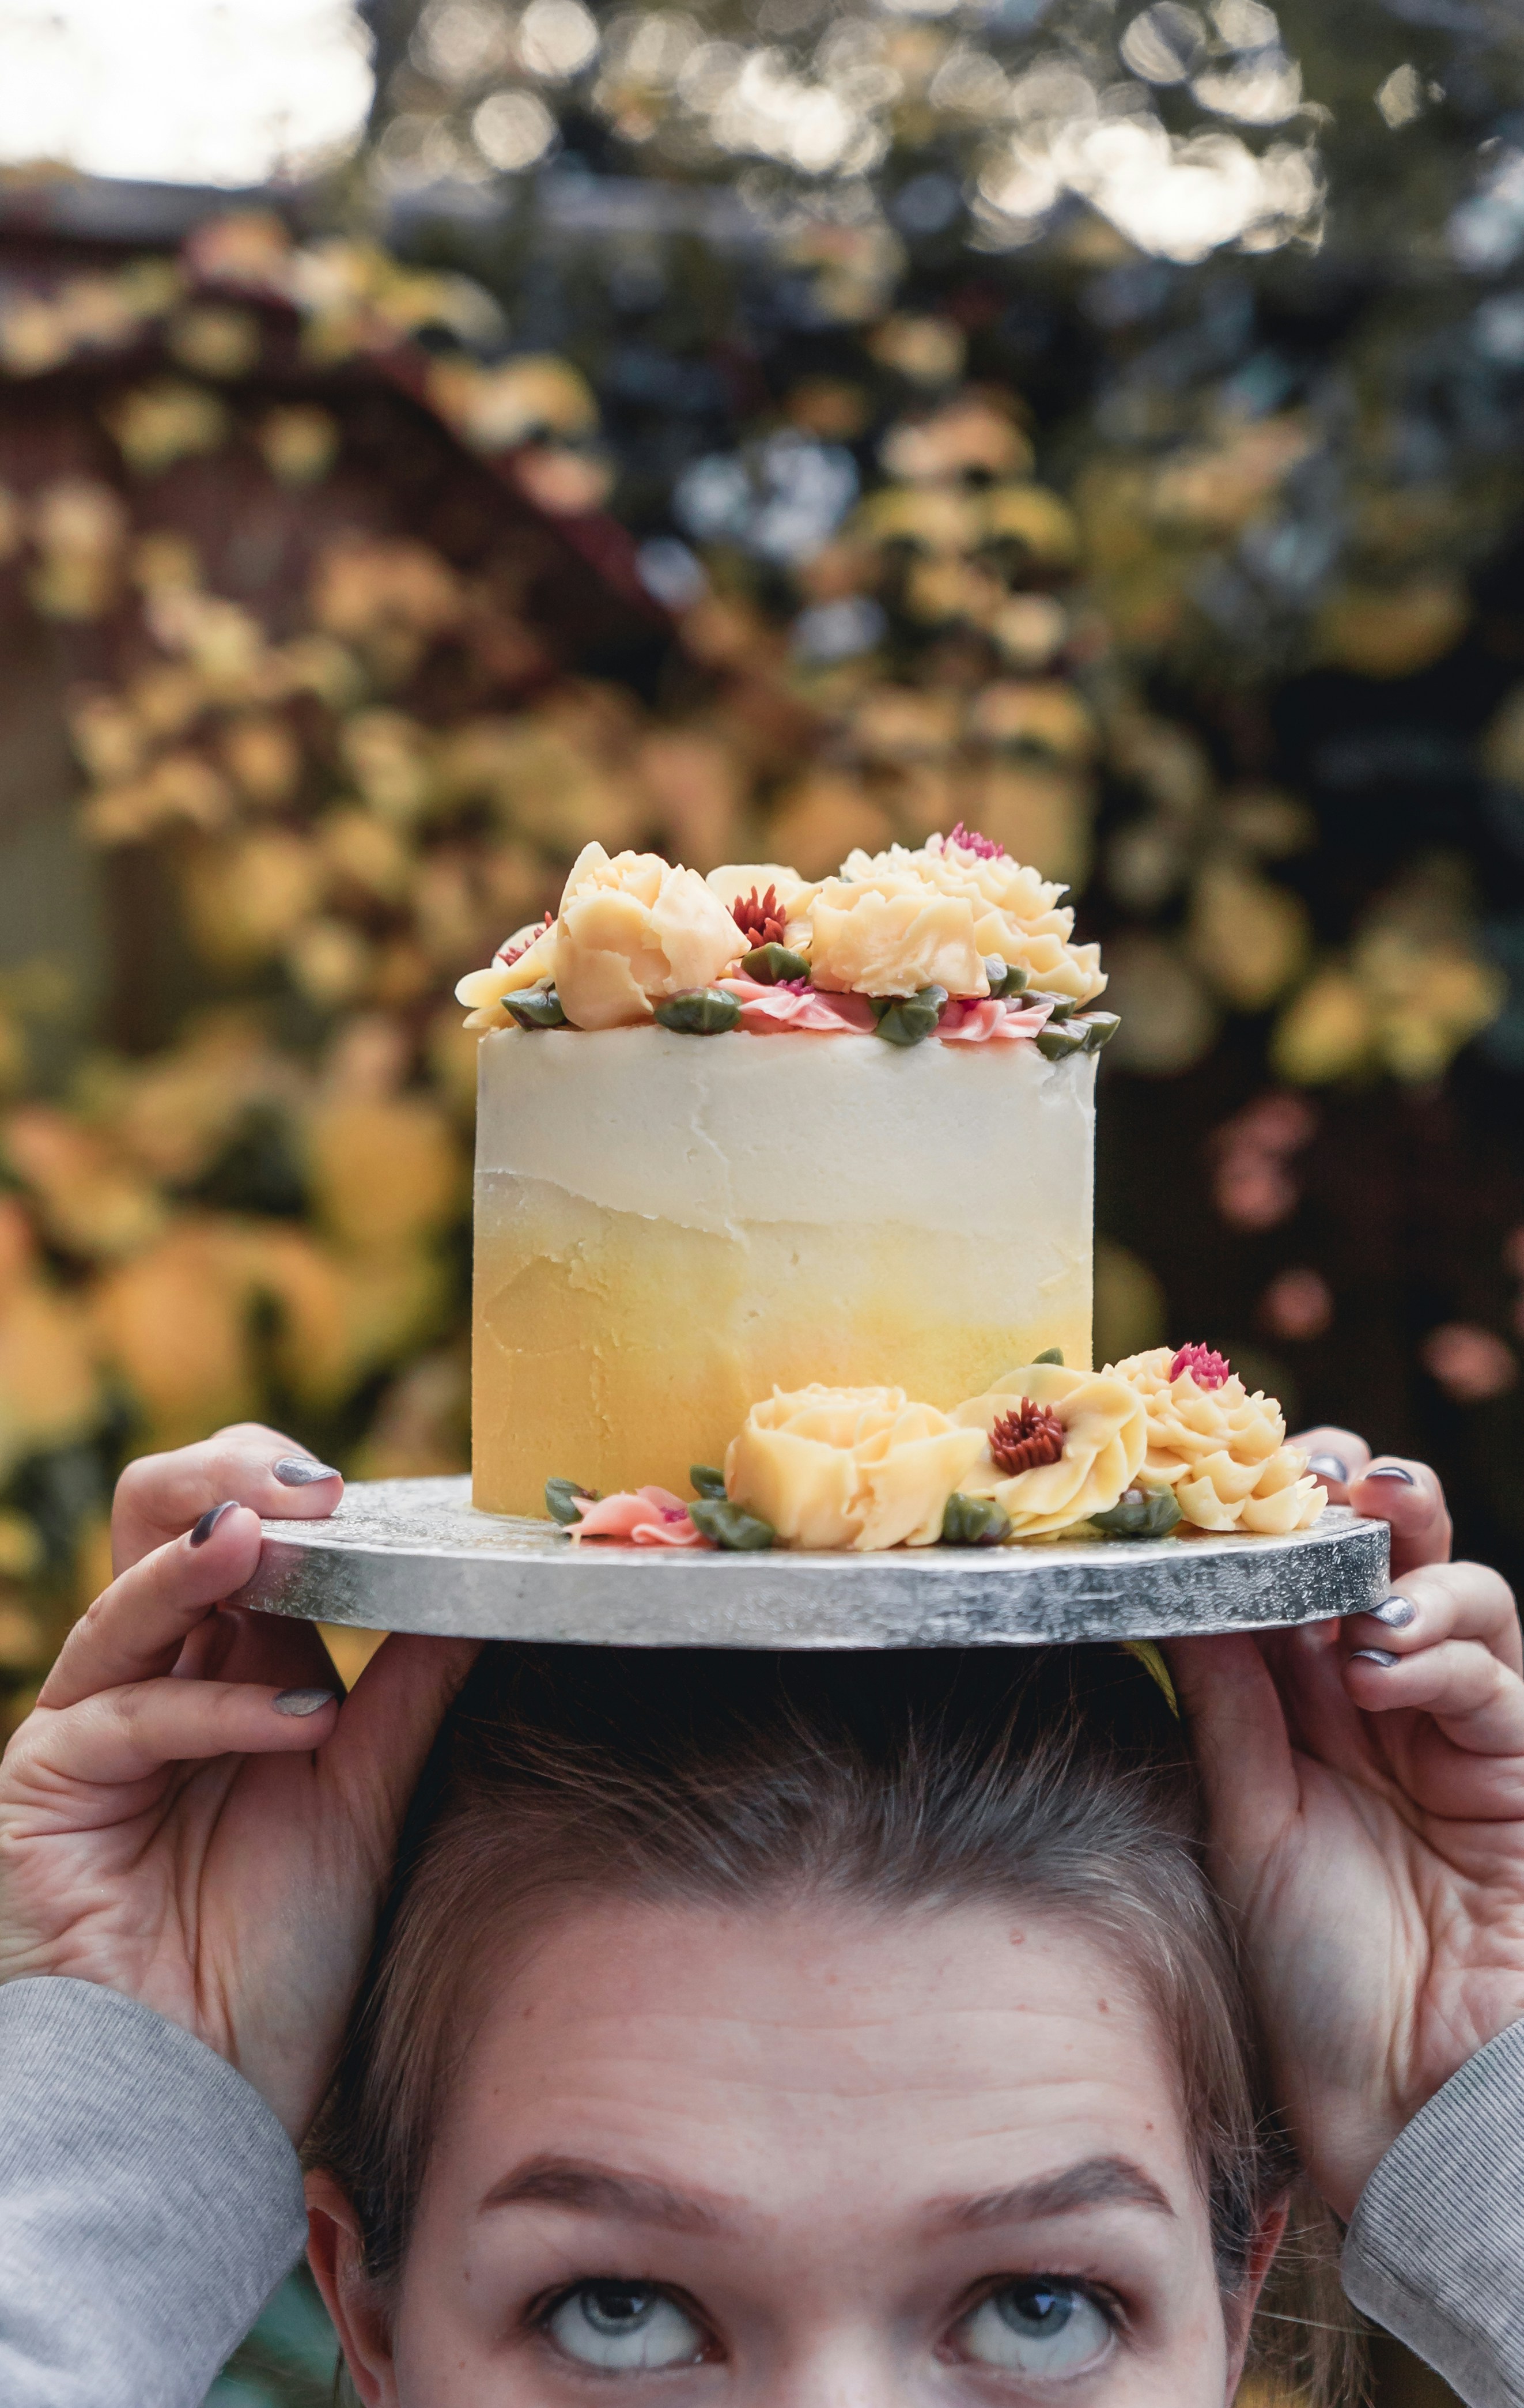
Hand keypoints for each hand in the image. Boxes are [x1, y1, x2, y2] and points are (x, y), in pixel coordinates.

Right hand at [0, 1424, 474, 2139]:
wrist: (211, 2090)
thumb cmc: (282, 1955)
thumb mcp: (368, 1796)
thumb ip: (411, 1692)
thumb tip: (485, 1589)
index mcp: (232, 1659)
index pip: (242, 1522)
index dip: (289, 1486)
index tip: (371, 1485)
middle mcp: (158, 1672)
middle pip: (158, 1520)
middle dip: (228, 1478)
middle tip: (311, 1485)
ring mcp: (93, 1724)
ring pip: (128, 1600)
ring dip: (199, 1560)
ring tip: (270, 1536)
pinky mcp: (49, 1785)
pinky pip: (124, 1715)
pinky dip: (216, 1708)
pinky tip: (302, 1722)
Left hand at [1172, 1444, 1523, 2218]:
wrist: (1398, 2103)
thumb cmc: (1312, 1976)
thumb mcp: (1247, 1819)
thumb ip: (1229, 1704)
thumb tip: (1181, 1585)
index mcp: (1304, 1705)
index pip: (1299, 1574)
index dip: (1281, 1513)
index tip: (1237, 1467)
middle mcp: (1381, 1703)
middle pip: (1391, 1558)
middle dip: (1367, 1499)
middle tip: (1328, 1475)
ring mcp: (1455, 1732)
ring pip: (1458, 1596)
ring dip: (1409, 1575)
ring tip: (1359, 1606)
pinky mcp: (1517, 1769)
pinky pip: (1491, 1682)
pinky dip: (1440, 1656)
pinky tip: (1386, 1667)